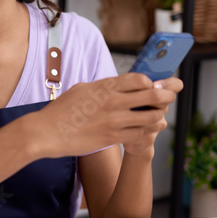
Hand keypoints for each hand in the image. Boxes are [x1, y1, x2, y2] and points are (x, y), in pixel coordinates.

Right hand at [25, 73, 181, 158]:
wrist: (46, 133)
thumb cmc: (61, 111)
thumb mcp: (81, 89)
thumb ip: (102, 87)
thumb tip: (115, 85)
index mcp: (105, 87)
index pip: (140, 79)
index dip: (151, 82)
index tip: (153, 85)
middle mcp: (113, 102)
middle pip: (152, 95)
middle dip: (166, 95)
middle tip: (169, 96)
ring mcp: (114, 121)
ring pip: (151, 117)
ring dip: (160, 116)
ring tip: (160, 116)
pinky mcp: (112, 138)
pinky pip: (140, 134)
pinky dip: (148, 132)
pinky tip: (148, 130)